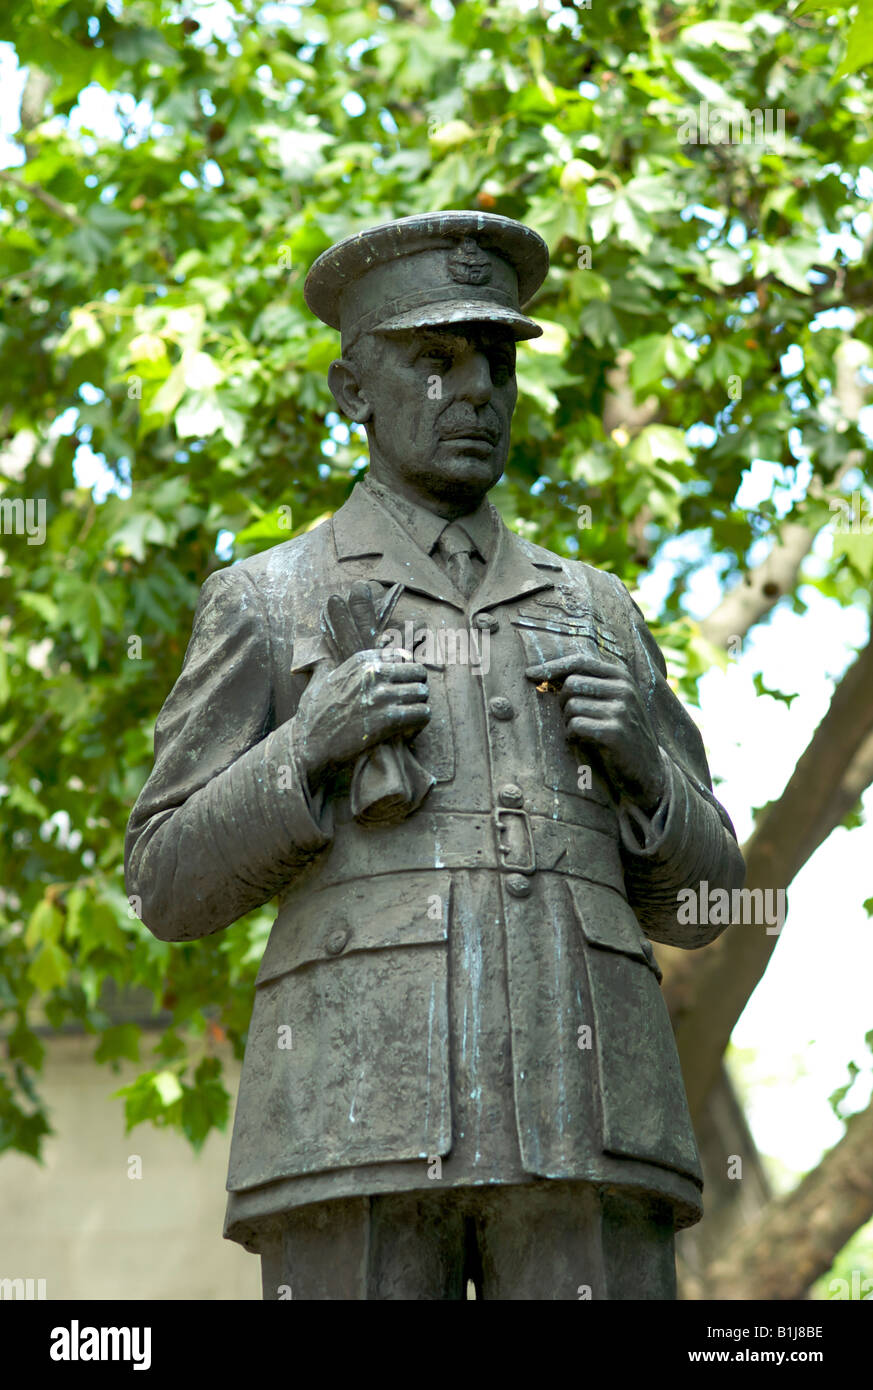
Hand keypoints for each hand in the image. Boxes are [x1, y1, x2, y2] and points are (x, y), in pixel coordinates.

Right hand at [293, 647, 429, 787]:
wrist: (310, 744)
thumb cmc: (313, 715)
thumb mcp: (318, 681)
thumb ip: (324, 665)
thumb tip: (321, 658)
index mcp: (362, 660)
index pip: (402, 655)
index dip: (404, 674)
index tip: (400, 688)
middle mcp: (374, 672)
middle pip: (418, 672)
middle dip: (417, 688)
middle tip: (408, 705)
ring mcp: (382, 695)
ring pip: (423, 693)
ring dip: (419, 707)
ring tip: (408, 720)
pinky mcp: (388, 719)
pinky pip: (422, 714)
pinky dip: (419, 724)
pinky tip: (407, 732)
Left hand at [528, 652, 664, 811]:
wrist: (648, 768)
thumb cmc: (621, 731)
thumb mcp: (613, 700)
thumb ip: (589, 683)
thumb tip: (543, 672)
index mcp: (621, 676)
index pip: (579, 661)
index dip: (551, 666)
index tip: (529, 674)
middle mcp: (624, 688)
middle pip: (571, 684)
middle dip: (563, 703)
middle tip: (572, 719)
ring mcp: (621, 709)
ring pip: (571, 706)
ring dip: (568, 722)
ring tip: (582, 732)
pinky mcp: (614, 731)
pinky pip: (575, 726)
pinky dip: (571, 736)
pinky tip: (583, 742)